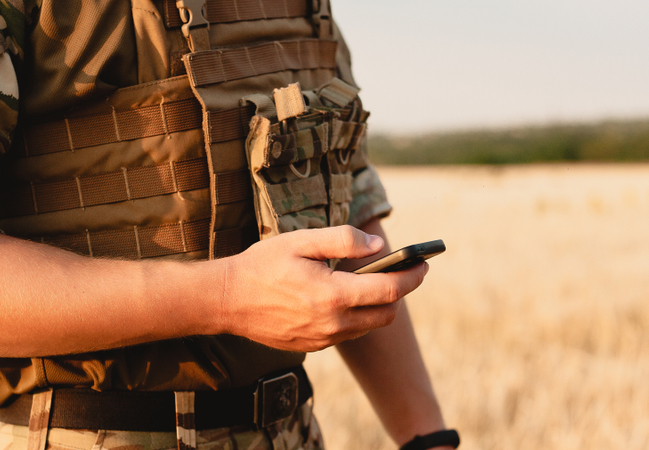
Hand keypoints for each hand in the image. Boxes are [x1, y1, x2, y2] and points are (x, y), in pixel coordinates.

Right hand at [218, 225, 427, 351]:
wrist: (225, 301)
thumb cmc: (262, 266)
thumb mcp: (301, 241)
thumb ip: (343, 240)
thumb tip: (378, 246)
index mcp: (333, 295)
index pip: (390, 289)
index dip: (413, 275)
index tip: (423, 263)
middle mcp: (333, 323)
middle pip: (386, 314)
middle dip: (399, 293)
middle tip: (401, 272)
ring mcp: (322, 338)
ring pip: (368, 327)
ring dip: (377, 306)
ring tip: (371, 283)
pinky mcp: (312, 346)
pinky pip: (347, 334)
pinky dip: (355, 317)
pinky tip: (341, 299)